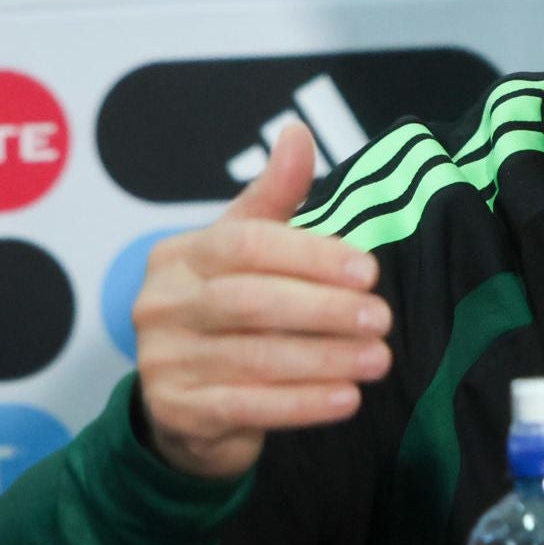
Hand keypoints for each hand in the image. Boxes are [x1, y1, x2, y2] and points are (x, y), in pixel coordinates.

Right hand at [131, 123, 392, 478]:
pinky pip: (247, 407)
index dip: (311, 255)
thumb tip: (297, 133)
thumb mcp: (246, 250)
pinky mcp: (177, 412)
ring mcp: (162, 360)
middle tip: (382, 319)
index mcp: (181, 255)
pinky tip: (348, 399)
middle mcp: (161, 304)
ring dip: (325, 359)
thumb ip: (274, 197)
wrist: (189, 404)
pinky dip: (303, 404)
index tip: (368, 271)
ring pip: (255, 358)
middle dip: (325, 310)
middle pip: (251, 301)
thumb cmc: (230, 311)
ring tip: (378, 359)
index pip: (247, 244)